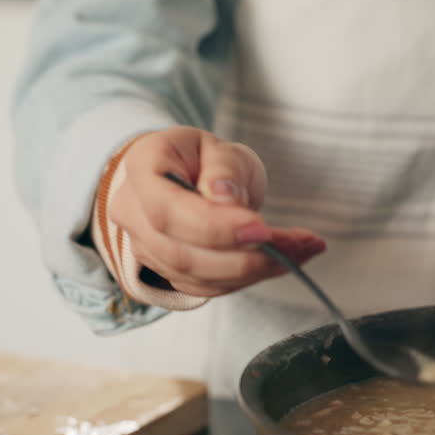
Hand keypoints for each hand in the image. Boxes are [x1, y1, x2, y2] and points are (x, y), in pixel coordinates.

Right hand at [108, 126, 325, 297]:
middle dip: (245, 257)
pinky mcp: (168, 272)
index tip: (263, 229)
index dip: (214, 227)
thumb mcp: (219, 146)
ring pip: (197, 277)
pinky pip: (208, 287)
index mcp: (142, 168)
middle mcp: (133, 212)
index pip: (168, 210)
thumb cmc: (202, 157)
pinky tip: (285, 260)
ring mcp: (145, 248)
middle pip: (181, 253)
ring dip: (255, 270)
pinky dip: (249, 279)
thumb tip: (226, 199)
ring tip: (302, 250)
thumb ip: (223, 169)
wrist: (186, 175)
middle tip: (297, 244)